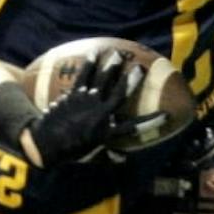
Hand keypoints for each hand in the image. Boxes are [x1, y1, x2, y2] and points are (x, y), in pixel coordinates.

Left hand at [26, 48, 143, 167]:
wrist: (46, 143)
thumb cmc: (71, 151)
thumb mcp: (93, 157)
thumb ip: (109, 158)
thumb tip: (124, 160)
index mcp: (108, 132)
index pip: (134, 127)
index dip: (152, 121)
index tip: (166, 115)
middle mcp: (100, 114)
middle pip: (120, 94)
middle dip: (131, 81)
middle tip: (141, 67)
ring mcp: (87, 102)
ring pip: (102, 81)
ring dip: (112, 67)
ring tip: (119, 54)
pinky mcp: (74, 95)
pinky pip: (83, 76)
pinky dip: (89, 64)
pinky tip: (94, 53)